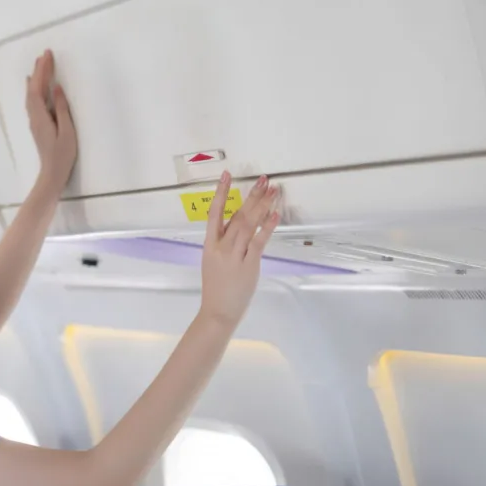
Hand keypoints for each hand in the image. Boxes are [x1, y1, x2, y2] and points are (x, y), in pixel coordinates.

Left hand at [26, 49, 76, 186]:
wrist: (52, 174)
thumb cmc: (62, 155)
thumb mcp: (66, 131)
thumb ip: (61, 109)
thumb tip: (56, 88)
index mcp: (41, 117)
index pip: (38, 89)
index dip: (42, 71)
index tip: (47, 56)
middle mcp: (34, 117)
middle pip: (33, 89)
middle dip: (39, 71)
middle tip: (45, 54)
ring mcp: (34, 121)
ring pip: (31, 95)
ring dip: (36, 78)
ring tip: (40, 64)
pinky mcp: (38, 125)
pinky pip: (33, 101)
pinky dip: (34, 89)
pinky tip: (34, 86)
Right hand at [200, 171, 279, 327]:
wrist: (218, 310)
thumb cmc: (217, 287)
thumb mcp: (213, 261)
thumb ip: (225, 243)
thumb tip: (241, 225)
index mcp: (210, 244)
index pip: (214, 213)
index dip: (221, 193)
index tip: (228, 175)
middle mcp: (221, 247)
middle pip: (238, 215)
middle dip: (252, 195)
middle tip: (263, 179)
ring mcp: (235, 255)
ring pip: (249, 224)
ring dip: (262, 206)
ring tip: (273, 191)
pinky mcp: (249, 264)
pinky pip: (259, 241)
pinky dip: (268, 226)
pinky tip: (275, 214)